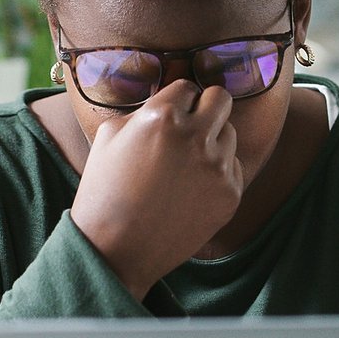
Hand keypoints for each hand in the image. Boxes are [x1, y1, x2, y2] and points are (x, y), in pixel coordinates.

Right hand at [70, 80, 244, 299]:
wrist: (116, 251)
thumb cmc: (104, 193)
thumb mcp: (107, 137)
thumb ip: (142, 110)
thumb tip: (167, 100)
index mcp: (161, 116)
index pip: (186, 87)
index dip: (176, 101)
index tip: (171, 116)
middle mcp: (195, 136)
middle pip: (220, 98)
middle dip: (205, 108)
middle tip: (190, 126)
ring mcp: (217, 166)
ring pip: (230, 133)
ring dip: (212, 142)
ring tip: (184, 166)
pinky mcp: (231, 194)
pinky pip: (234, 167)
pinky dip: (217, 173)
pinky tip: (192, 190)